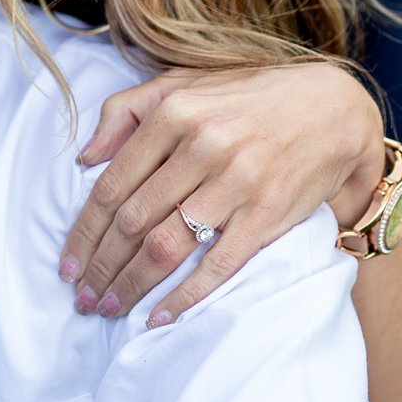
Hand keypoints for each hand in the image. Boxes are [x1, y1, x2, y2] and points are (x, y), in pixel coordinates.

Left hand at [61, 62, 385, 325]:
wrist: (333, 110)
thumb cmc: (249, 100)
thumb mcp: (184, 84)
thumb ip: (127, 110)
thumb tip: (84, 158)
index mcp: (175, 113)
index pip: (112, 186)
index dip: (84, 233)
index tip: (67, 266)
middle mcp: (203, 146)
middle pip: (132, 222)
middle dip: (100, 267)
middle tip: (82, 298)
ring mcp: (237, 181)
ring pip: (166, 245)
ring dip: (130, 285)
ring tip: (109, 307)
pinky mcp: (267, 213)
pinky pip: (216, 265)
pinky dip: (184, 296)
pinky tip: (159, 316)